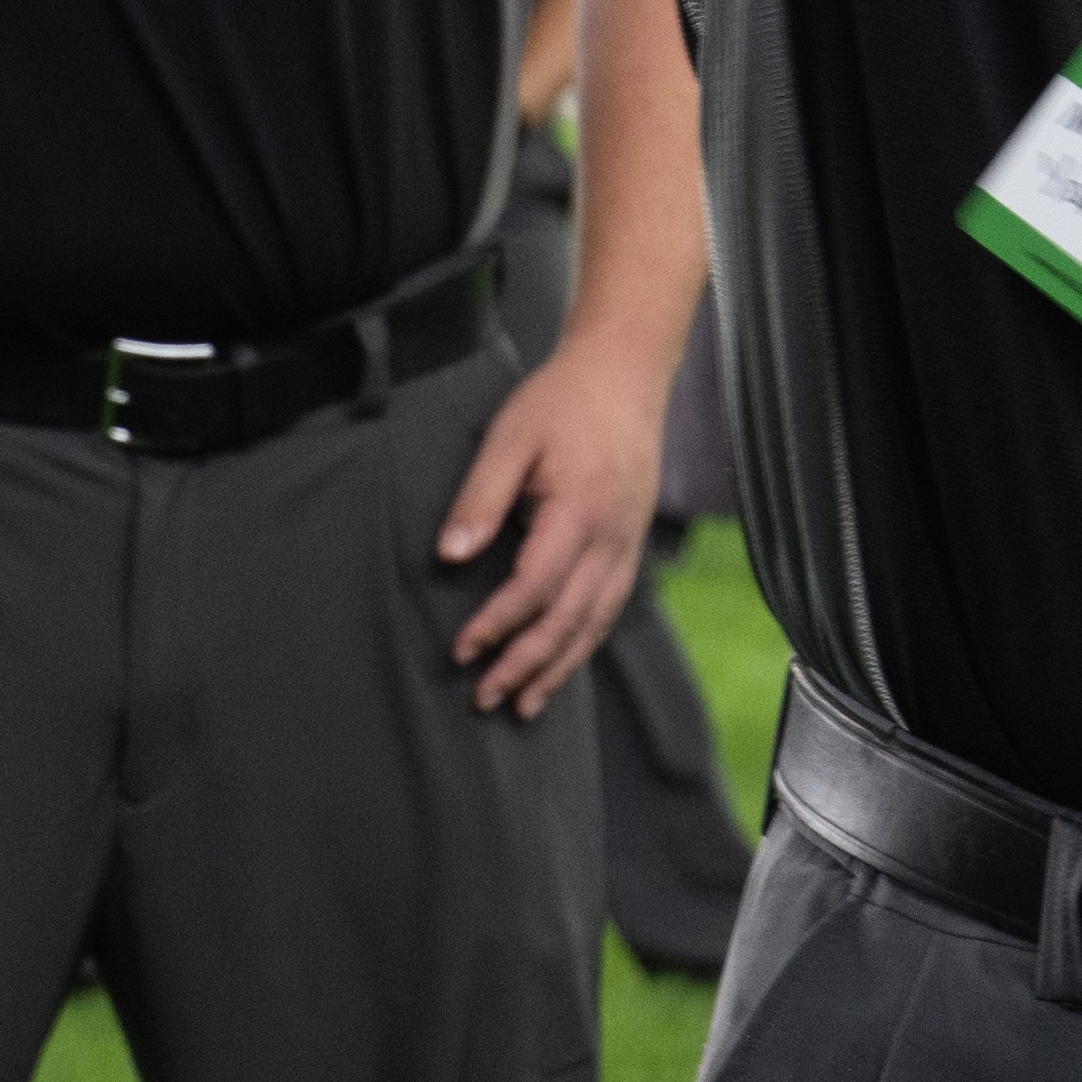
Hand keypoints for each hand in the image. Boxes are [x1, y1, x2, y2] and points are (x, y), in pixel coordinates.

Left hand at [437, 326, 667, 717]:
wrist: (624, 375)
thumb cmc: (560, 402)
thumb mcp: (509, 438)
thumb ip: (480, 498)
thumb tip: (450, 555)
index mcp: (578, 513)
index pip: (535, 587)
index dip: (498, 624)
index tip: (462, 649)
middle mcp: (611, 540)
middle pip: (567, 620)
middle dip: (525, 664)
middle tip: (485, 698)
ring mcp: (628, 545)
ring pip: (594, 623)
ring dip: (559, 667)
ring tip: (524, 705)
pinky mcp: (632, 544)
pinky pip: (610, 608)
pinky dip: (585, 642)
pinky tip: (564, 662)